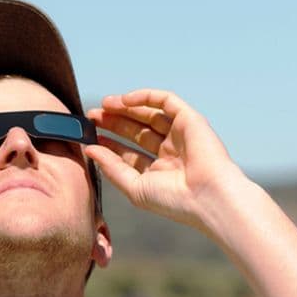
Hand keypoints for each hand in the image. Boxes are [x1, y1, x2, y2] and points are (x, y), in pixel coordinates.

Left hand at [86, 89, 245, 231]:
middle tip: (92, 117)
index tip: (89, 137)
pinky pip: (166, 100)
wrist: (207, 197)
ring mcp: (181, 135)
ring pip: (149, 114)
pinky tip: (123, 100)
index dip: (109, 143)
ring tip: (104, 106)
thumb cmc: (173, 200)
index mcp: (160, 171)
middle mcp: (171, 151)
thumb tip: (89, 150)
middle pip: (137, 131)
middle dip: (114, 122)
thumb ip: (111, 167)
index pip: (130, 152)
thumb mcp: (134, 186)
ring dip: (125, 108)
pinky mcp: (190, 119)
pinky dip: (145, 97)